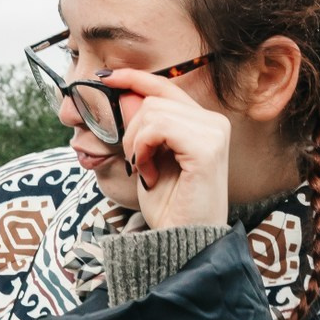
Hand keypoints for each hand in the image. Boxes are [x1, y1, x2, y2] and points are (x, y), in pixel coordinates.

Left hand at [99, 69, 231, 231]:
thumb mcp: (148, 157)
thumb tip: (126, 93)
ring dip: (136, 144)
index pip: (166, 86)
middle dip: (131, 131)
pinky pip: (158, 127)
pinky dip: (143, 149)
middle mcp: (214, 122)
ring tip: (145, 171)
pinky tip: (149, 172)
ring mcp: (214, 133)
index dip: (134, 78)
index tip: (105, 78)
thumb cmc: (168, 205)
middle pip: (154, 98)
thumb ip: (142, 126)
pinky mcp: (207, 147)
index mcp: (202, 123)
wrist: (182, 241)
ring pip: (153, 111)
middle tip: (136, 164)